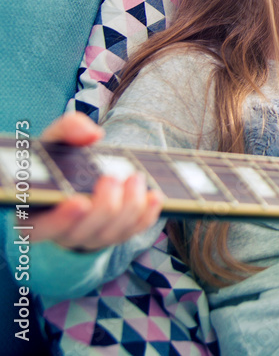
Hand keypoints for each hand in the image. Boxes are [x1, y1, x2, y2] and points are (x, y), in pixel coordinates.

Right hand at [26, 113, 162, 252]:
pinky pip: (133, 231)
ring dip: (128, 207)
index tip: (80, 202)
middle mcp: (61, 232)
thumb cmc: (62, 158)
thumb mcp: (58, 140)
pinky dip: (146, 215)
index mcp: (36, 213)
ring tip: (135, 178)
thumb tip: (92, 133)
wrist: (81, 174)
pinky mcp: (115, 234)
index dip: (60, 220)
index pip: (41, 228)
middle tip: (112, 178)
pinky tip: (154, 196)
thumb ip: (68, 129)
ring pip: (111, 235)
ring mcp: (90, 237)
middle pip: (82, 232)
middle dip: (103, 206)